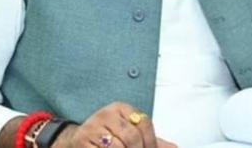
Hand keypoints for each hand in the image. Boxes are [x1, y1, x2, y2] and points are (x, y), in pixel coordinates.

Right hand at [53, 102, 175, 147]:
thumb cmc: (108, 137)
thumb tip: (175, 147)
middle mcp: (106, 114)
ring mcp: (92, 127)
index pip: (145, 123)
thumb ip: (151, 140)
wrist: (76, 140)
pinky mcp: (82, 141)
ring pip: (117, 147)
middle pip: (131, 137)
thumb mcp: (129, 134)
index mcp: (121, 108)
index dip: (151, 142)